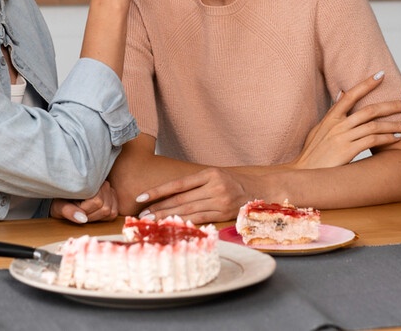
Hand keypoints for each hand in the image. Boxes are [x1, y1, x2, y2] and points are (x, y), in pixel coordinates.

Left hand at [49, 181, 118, 223]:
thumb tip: (82, 219)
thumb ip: (69, 211)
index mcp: (92, 181)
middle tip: (78, 212)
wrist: (64, 198)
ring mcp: (111, 192)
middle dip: (90, 215)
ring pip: (110, 212)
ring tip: (84, 212)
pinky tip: (92, 213)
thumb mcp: (59, 206)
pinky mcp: (113, 200)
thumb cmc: (61, 201)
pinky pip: (113, 214)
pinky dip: (102, 218)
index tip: (74, 209)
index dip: (85, 211)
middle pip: (105, 208)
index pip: (97, 202)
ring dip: (96, 217)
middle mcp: (105, 184)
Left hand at [133, 168, 257, 223]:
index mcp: (209, 173)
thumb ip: (195, 184)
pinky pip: (200, 219)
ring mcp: (220, 200)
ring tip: (152, 222)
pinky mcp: (224, 213)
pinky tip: (172, 226)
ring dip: (168, 218)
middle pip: (180, 199)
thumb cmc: (232, 183)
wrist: (259, 190)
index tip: (141, 198)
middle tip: (142, 216)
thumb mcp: (214, 176)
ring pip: (188, 210)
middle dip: (159, 208)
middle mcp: (214, 186)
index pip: (177, 184)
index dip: (158, 191)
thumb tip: (167, 195)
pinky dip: (185, 223)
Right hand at [291, 71, 400, 169]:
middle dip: (391, 105)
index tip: (381, 75)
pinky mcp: (347, 151)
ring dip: (395, 124)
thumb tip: (342, 93)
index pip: (350, 95)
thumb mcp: (318, 129)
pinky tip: (398, 138)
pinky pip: (372, 141)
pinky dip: (387, 138)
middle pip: (369, 110)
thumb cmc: (312, 154)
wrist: (303, 173)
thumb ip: (332, 112)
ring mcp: (342, 137)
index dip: (366, 84)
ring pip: (374, 125)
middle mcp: (337, 125)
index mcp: (330, 118)